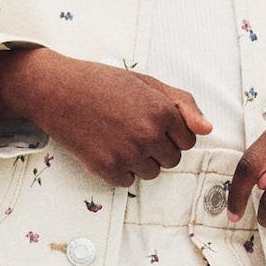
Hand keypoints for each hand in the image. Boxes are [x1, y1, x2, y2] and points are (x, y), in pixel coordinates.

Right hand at [0, 46, 210, 184]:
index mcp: (162, 112)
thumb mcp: (147, 83)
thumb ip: (183, 104)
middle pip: (173, 160)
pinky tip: (106, 148)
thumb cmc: (102, 83)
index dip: (172, 133)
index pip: (189, 141)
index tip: (151, 121)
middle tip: (132, 128)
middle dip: (158, 148)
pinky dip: (119, 170)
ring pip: (152, 173)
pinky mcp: (106, 169)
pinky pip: (128, 182)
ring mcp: (127, 154)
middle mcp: (148, 135)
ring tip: (118, 137)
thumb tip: (207, 130)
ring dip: (140, 161)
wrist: (57, 91)